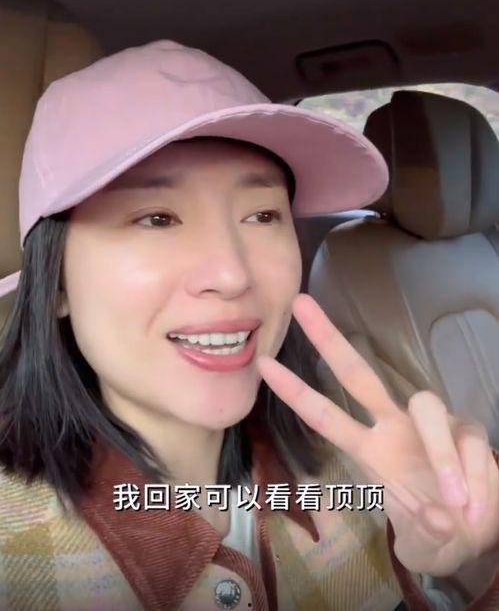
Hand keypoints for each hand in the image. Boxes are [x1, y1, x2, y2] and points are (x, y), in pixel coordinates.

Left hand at [256, 293, 498, 576]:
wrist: (480, 529)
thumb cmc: (438, 529)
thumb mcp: (425, 543)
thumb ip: (427, 533)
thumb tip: (439, 519)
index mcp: (371, 450)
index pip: (326, 416)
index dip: (296, 393)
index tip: (263, 365)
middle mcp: (395, 426)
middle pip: (358, 375)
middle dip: (327, 341)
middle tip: (300, 304)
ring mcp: (432, 423)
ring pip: (426, 405)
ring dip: (441, 455)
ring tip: (458, 504)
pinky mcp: (468, 428)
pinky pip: (470, 443)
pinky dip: (477, 477)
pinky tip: (478, 506)